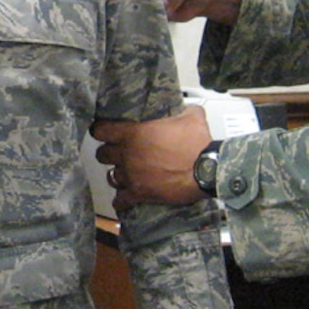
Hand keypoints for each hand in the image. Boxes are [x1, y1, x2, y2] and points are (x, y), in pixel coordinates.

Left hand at [91, 105, 211, 207]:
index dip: (101, 130)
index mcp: (134, 132)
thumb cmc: (198, 144)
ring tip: (124, 174)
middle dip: (109, 154)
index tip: (103, 132)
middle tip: (117, 153)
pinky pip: (121, 200)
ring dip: (117, 175)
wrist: (206, 170)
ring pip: (111, 176)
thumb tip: (184, 107)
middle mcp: (128, 154)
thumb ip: (182, 109)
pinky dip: (121, 200)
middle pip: (103, 154)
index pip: (101, 130)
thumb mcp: (192, 116)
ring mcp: (132, 175)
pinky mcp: (140, 193)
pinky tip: (123, 199)